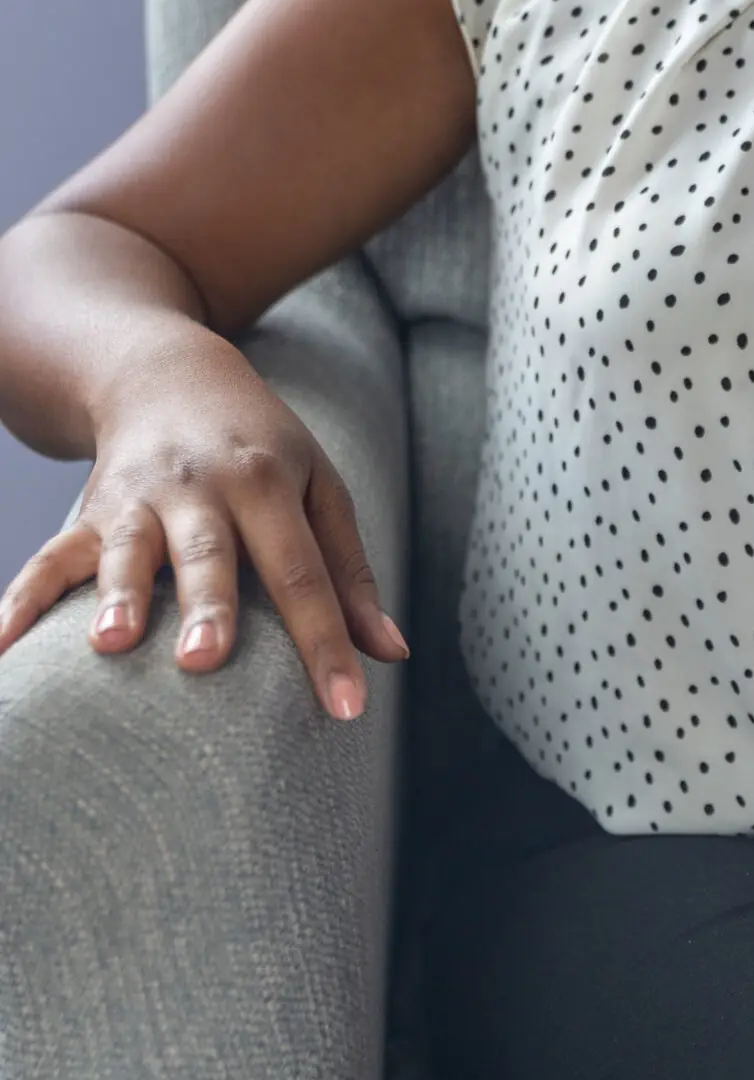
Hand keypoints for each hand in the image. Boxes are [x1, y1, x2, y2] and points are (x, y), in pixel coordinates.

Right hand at [0, 320, 407, 719]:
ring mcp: (138, 498)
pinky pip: (49, 559)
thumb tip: (390, 655)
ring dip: (117, 593)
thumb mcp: (318, 489)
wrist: (167, 373)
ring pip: (126, 547)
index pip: (304, 572)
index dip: (327, 641)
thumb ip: (350, 574)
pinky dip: (21, 601)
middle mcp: (202, 488)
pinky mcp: (88, 512)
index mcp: (269, 483)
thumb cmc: (260, 447)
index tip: (348, 707)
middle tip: (204, 661)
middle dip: (207, 607)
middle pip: (209, 554)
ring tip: (109, 643)